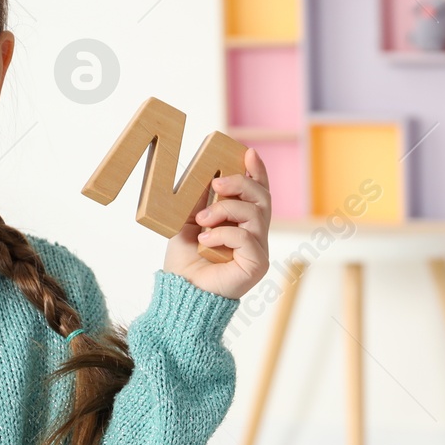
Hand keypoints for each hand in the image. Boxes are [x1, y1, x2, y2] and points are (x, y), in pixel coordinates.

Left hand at [163, 147, 269, 299]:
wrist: (181, 291)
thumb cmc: (185, 260)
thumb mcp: (189, 220)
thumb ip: (201, 198)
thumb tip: (205, 170)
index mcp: (243, 224)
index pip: (258, 193)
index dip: (257, 172)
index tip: (248, 153)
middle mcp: (256, 236)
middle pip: (263, 198)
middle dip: (241, 183)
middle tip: (218, 182)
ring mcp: (259, 251)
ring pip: (255, 214)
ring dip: (225, 210)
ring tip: (203, 221)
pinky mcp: (257, 265)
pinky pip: (246, 237)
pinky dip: (223, 234)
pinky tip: (206, 242)